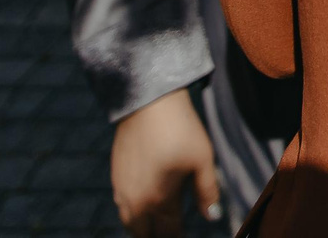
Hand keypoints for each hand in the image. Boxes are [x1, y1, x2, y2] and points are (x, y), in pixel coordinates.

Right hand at [109, 89, 219, 237]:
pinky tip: (144, 207)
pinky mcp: (115, 178)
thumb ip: (207, 191)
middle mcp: (136, 201)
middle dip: (157, 237)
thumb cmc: (180, 129)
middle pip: (144, 235)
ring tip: (157, 227)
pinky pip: (122, 208)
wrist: (147, 103)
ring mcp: (122, 190)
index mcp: (159, 200)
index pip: (169, 233)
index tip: (184, 237)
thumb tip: (212, 216)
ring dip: (143, 229)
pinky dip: (133, 215)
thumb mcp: (202, 159)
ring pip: (130, 224)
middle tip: (171, 233)